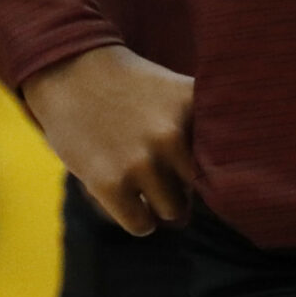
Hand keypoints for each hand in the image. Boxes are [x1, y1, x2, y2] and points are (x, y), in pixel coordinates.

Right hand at [20, 45, 197, 236]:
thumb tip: (194, 213)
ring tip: (143, 181)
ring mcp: (141, 161)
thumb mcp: (176, 93)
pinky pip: (141, 225)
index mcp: (193, 109)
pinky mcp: (110, 183)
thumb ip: (201, 134)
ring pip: (172, 212)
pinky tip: (129, 197)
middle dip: (183, 188)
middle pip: (198, 190)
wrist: (70, 72)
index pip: (225, 162)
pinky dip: (138, 219)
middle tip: (160, 170)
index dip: (215, 170)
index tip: (201, 166)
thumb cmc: (130, 89)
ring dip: (160, 204)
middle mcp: (172, 136)